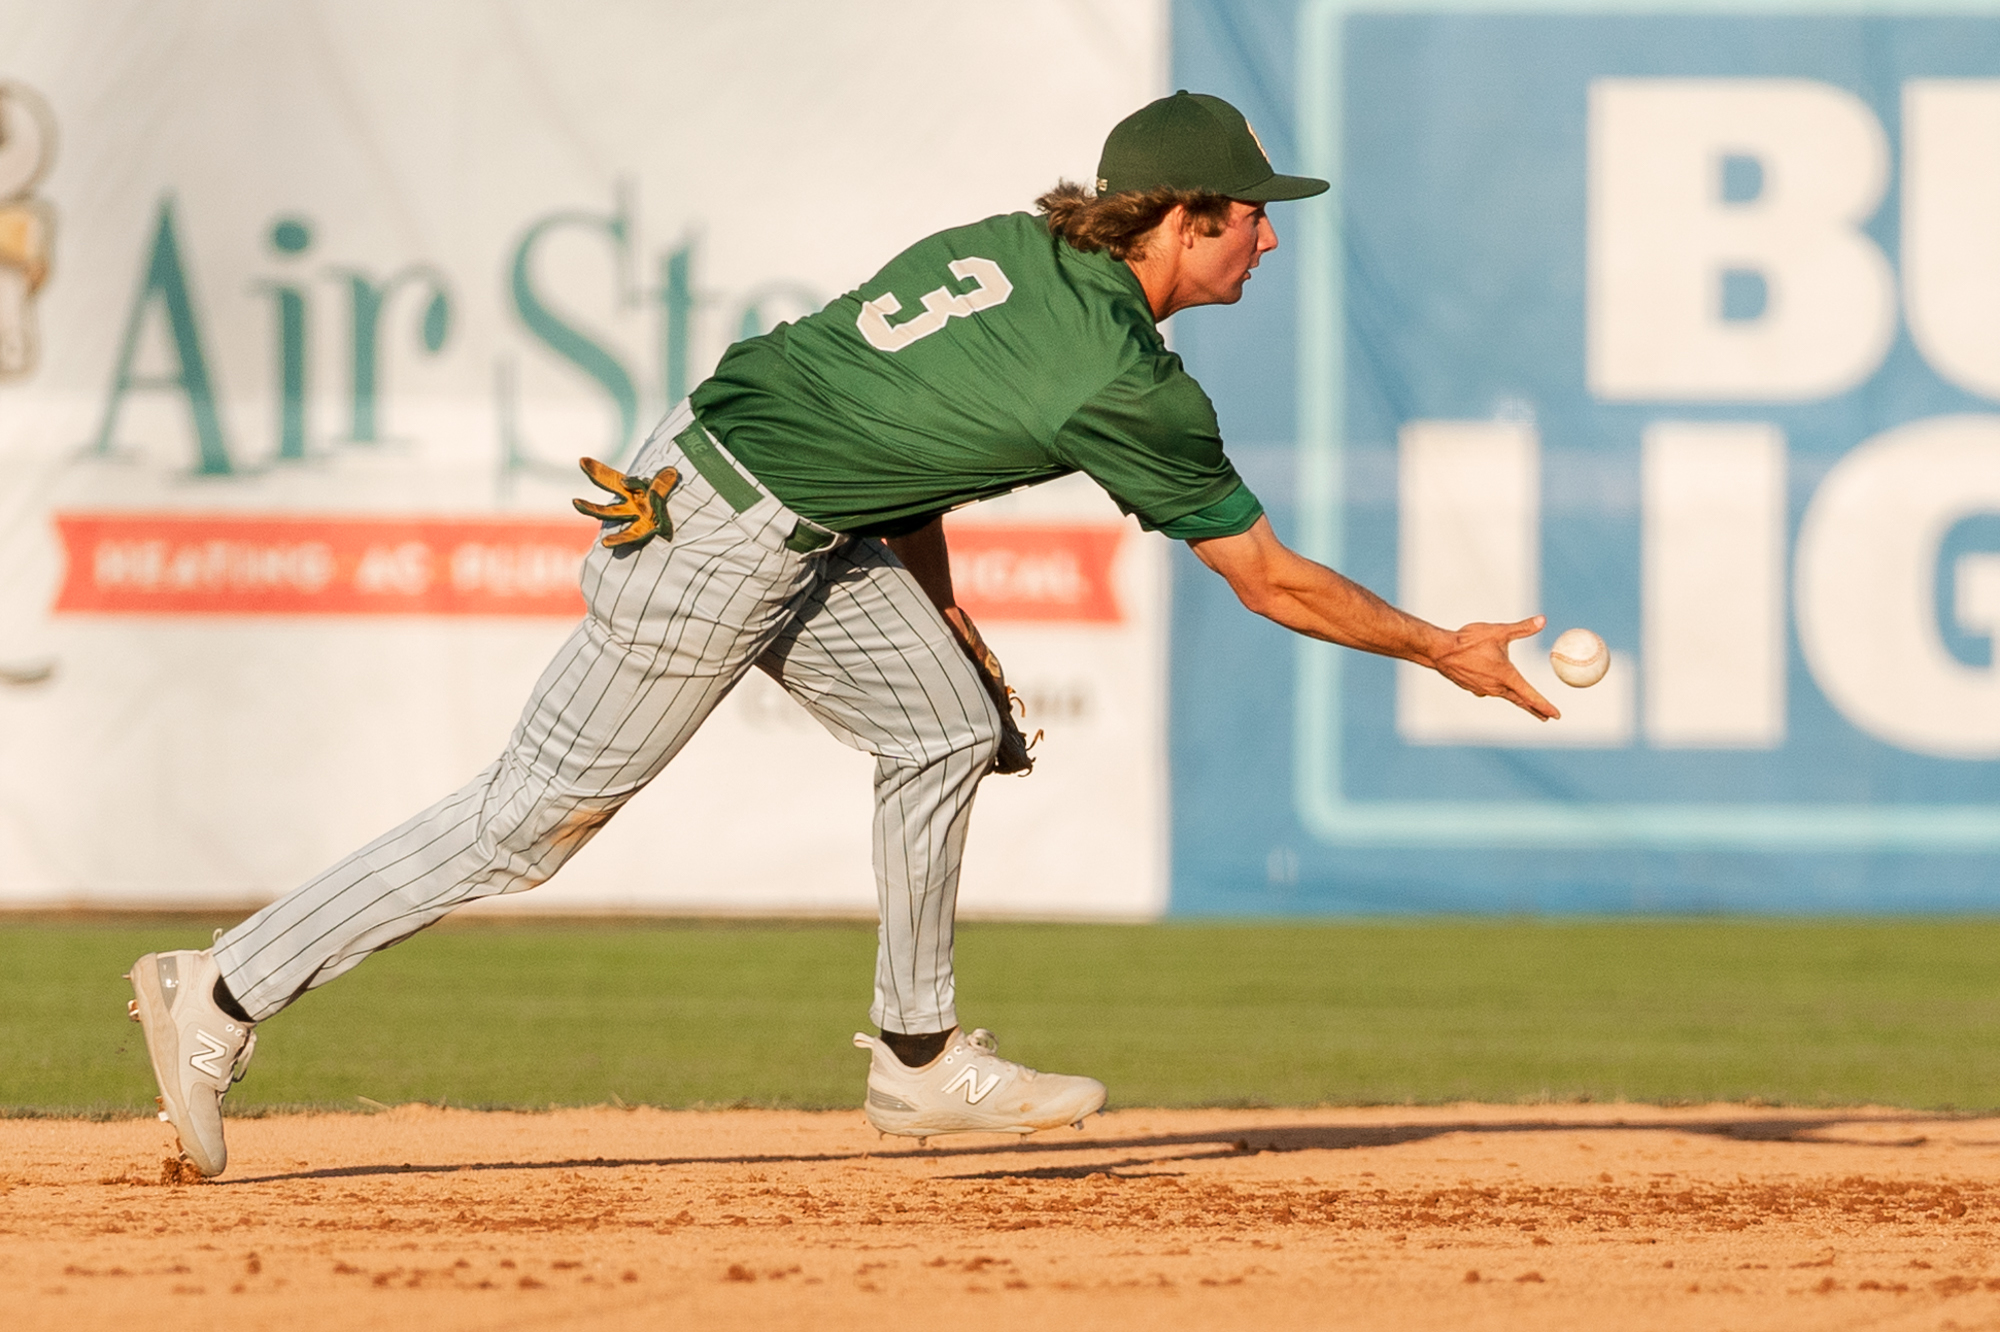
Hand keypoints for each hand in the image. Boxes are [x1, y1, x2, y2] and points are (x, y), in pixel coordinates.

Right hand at [1430, 615, 1560, 720]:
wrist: (1440, 651)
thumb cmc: (1469, 640)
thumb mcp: (1499, 632)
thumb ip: (1522, 628)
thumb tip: (1542, 620)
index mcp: (1506, 676)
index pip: (1530, 695)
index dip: (1545, 705)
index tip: (1556, 714)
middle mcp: (1496, 687)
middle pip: (1520, 701)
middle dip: (1534, 709)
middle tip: (1546, 717)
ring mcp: (1483, 689)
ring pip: (1505, 695)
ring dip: (1516, 699)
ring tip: (1525, 701)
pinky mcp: (1473, 688)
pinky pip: (1489, 690)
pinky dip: (1497, 689)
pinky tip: (1494, 683)